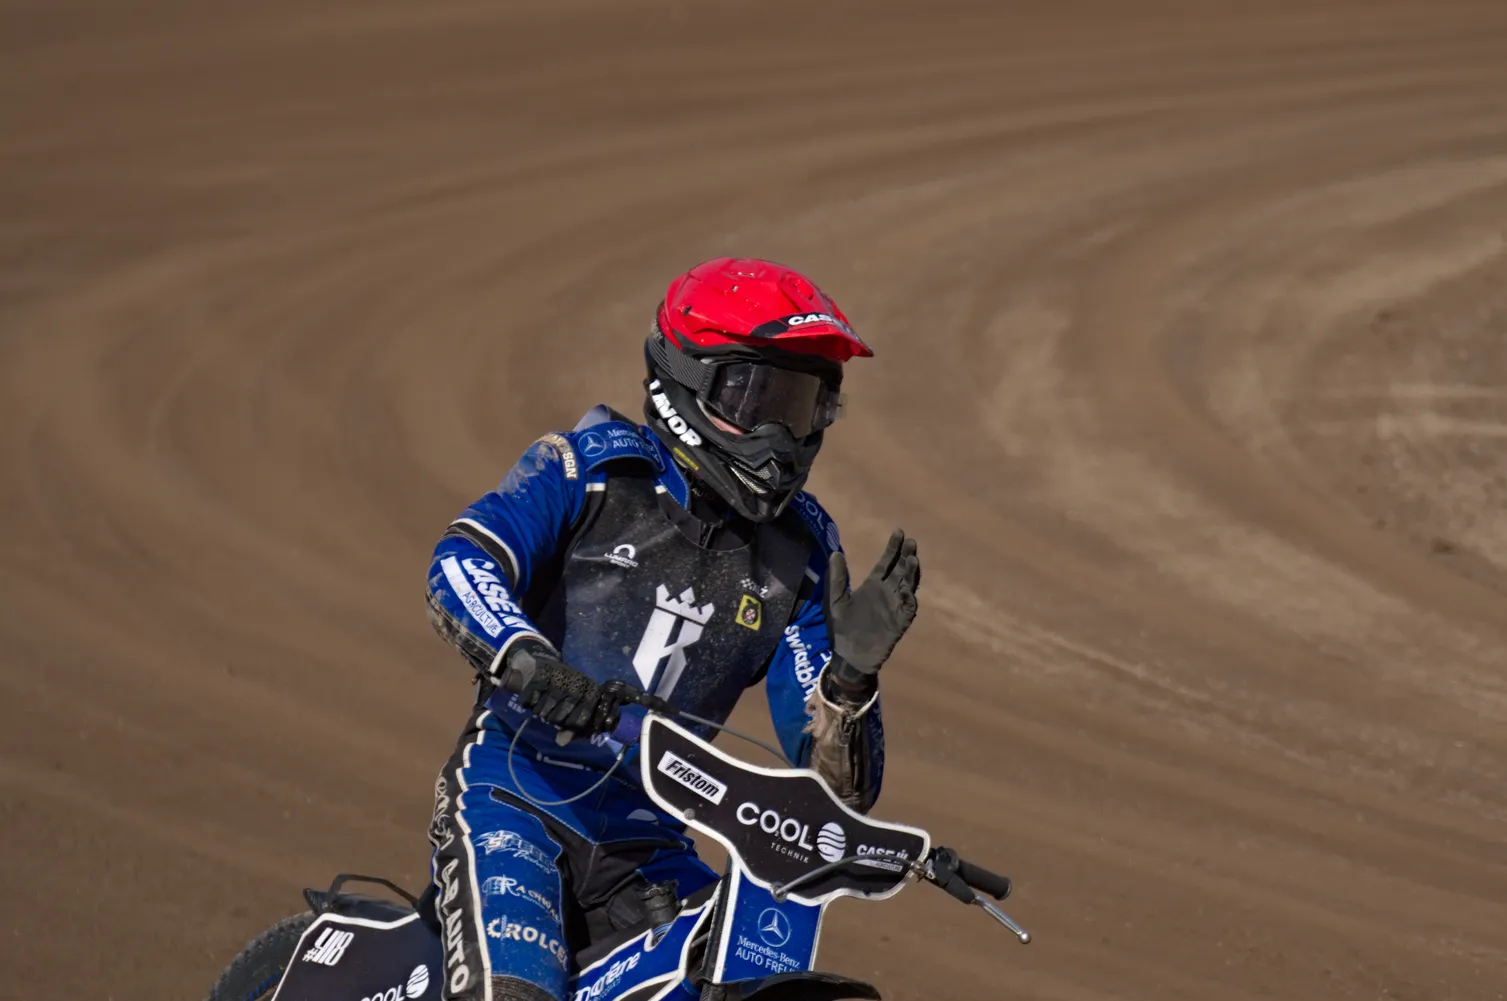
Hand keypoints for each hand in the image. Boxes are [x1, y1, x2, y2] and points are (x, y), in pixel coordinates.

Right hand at [497, 641, 620, 738]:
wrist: (540, 663)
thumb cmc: (563, 687)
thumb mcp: (574, 704)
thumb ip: (572, 726)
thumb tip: (561, 742)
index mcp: (588, 691)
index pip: (580, 721)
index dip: (570, 726)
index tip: (566, 720)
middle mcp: (574, 685)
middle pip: (558, 719)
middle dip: (553, 718)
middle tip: (553, 707)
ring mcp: (555, 681)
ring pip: (543, 713)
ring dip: (540, 710)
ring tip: (544, 699)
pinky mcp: (536, 678)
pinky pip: (529, 704)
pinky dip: (529, 702)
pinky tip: (534, 694)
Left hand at [824, 528, 920, 698]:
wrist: (849, 656)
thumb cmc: (841, 630)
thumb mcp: (835, 601)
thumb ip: (836, 578)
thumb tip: (834, 552)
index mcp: (872, 586)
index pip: (886, 562)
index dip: (893, 548)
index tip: (899, 532)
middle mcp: (886, 593)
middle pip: (900, 570)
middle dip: (906, 556)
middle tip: (911, 542)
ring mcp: (895, 606)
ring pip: (908, 585)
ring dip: (912, 573)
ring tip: (913, 559)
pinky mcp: (900, 622)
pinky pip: (908, 607)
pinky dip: (909, 597)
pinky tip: (906, 587)